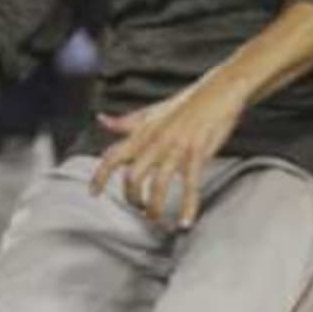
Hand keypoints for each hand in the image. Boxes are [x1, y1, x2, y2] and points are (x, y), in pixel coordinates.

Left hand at [90, 77, 246, 230]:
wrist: (219, 89)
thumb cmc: (186, 103)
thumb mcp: (152, 112)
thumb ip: (127, 122)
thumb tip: (102, 121)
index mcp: (142, 132)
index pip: (113, 156)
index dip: (99, 176)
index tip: (93, 193)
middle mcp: (154, 140)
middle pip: (132, 177)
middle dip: (132, 198)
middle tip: (139, 209)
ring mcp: (176, 147)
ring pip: (158, 185)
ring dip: (155, 207)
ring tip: (157, 219)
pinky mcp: (197, 151)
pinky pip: (190, 185)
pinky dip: (188, 206)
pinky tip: (186, 222)